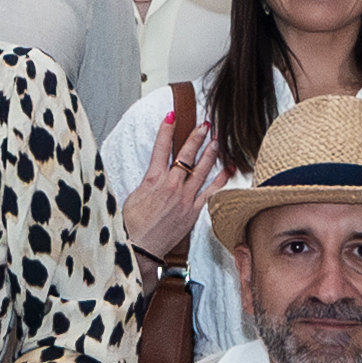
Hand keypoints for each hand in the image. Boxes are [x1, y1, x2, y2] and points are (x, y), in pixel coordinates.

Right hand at [124, 119, 224, 259]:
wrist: (141, 247)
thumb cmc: (132, 225)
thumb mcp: (133, 196)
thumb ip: (148, 182)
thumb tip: (155, 174)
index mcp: (152, 180)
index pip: (161, 149)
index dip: (167, 130)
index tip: (172, 115)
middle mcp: (170, 186)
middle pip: (185, 155)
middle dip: (196, 137)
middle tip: (205, 124)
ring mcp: (184, 198)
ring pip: (201, 170)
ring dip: (210, 152)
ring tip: (218, 139)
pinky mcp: (193, 211)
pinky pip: (210, 191)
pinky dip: (221, 179)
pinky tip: (229, 168)